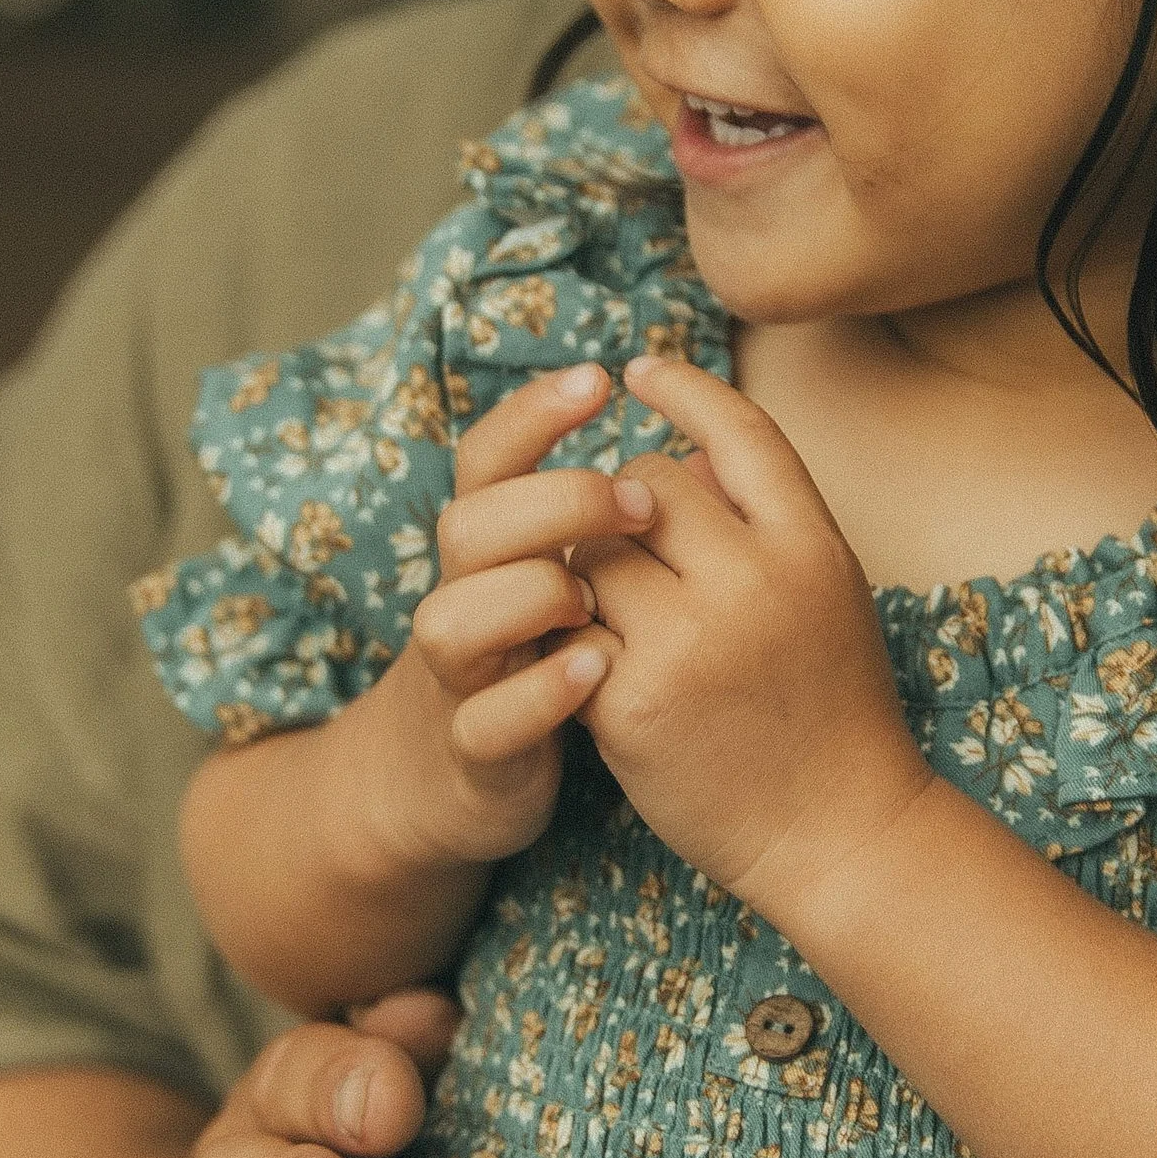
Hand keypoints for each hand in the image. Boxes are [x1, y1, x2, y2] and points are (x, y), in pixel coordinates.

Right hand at [390, 361, 655, 864]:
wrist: (451, 781)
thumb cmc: (538, 657)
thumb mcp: (570, 579)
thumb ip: (616, 522)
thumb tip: (707, 452)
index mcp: (492, 548)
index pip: (487, 458)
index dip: (531, 413)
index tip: (599, 376)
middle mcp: (464, 600)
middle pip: (468, 524)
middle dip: (548, 502)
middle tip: (635, 500)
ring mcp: (460, 679)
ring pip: (449, 620)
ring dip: (526, 598)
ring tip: (594, 598)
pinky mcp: (473, 753)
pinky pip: (483, 722)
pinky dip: (535, 695)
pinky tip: (598, 667)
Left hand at [579, 355, 925, 913]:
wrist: (839, 834)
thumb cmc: (830, 709)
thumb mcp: (827, 593)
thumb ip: (765, 517)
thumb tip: (679, 439)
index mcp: (811, 547)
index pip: (740, 431)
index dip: (686, 389)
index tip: (640, 369)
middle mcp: (755, 582)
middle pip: (649, 482)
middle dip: (624, 504)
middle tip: (631, 548)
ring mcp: (690, 642)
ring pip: (594, 550)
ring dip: (588, 568)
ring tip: (614, 609)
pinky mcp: (633, 701)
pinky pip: (571, 627)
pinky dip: (572, 634)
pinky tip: (591, 657)